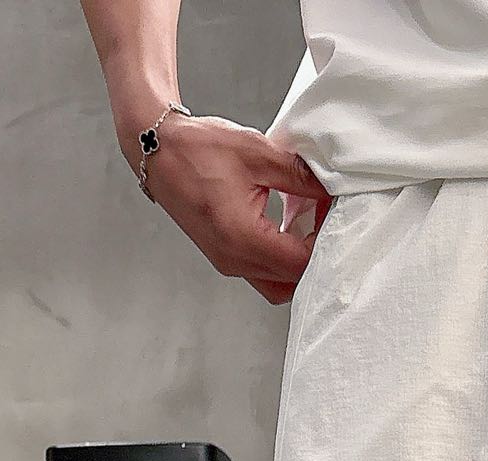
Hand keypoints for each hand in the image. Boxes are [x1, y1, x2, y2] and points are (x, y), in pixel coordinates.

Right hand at [119, 110, 332, 303]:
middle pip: (294, 281)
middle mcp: (234, 260)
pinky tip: (287, 228)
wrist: (157, 151)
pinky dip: (280, 259)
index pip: (302, 261)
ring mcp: (228, 264)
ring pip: (279, 285)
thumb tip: (330, 188)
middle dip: (315, 253)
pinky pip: (262, 273)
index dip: (324, 238)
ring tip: (307, 224)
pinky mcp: (225, 258)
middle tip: (323, 219)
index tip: (330, 210)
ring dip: (298, 261)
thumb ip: (299, 175)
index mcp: (243, 238)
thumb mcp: (258, 153)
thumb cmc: (198, 149)